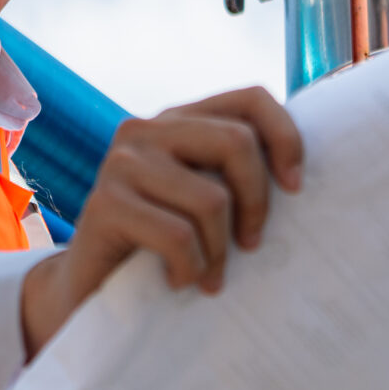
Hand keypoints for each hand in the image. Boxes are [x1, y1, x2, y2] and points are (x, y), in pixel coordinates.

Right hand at [20, 87, 303, 355]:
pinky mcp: (104, 204)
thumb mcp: (201, 201)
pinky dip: (190, 270)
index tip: (296, 188)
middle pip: (237, 143)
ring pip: (211, 198)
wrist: (88, 291)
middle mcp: (146, 130)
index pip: (250, 98)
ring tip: (209, 275)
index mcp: (178, 120)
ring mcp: (121, 163)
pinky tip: (179, 282)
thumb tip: (300, 173)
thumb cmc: (160, 248)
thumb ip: (232, 174)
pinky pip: (178, 236)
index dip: (285, 137)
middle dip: (257, 202)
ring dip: (219, 252)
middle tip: (250, 245)